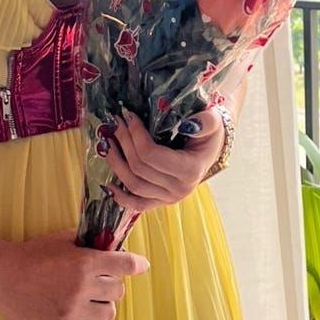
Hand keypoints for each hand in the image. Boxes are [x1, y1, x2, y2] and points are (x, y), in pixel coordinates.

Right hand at [0, 229, 148, 319]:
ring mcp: (73, 310)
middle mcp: (82, 287)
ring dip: (103, 306)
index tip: (141, 266)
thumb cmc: (32, 254)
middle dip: (111, 285)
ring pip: (109, 313)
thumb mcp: (61, 240)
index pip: (125, 265)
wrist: (3, 276)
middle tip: (98, 282)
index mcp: (84, 262)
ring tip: (90, 301)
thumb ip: (87, 243)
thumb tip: (110, 245)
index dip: (137, 265)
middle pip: (118, 291)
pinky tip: (86, 318)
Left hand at [104, 108, 225, 213]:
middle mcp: (179, 189)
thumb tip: (188, 124)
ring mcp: (169, 198)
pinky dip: (120, 197)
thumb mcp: (212, 121)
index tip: (128, 115)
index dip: (135, 134)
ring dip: (116, 163)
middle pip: (139, 167)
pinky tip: (107, 184)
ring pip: (133, 185)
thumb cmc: (209, 134)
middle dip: (124, 142)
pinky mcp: (161, 201)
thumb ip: (205, 121)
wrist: (211, 149)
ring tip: (108, 143)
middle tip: (116, 122)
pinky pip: (137, 204)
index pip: (152, 155)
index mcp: (191, 169)